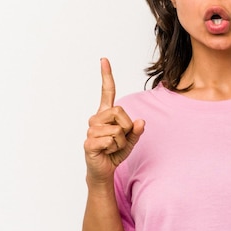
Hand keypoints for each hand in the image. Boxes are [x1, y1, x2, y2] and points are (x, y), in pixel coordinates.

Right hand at [83, 58, 144, 183]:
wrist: (104, 170)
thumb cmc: (115, 152)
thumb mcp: (131, 140)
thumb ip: (137, 131)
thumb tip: (141, 122)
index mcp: (106, 114)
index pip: (107, 92)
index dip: (106, 76)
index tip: (104, 60)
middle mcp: (96, 119)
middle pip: (120, 111)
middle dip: (127, 127)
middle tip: (119, 140)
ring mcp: (91, 130)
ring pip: (118, 129)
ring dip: (122, 142)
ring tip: (112, 147)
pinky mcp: (89, 142)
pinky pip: (112, 140)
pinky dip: (115, 148)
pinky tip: (106, 152)